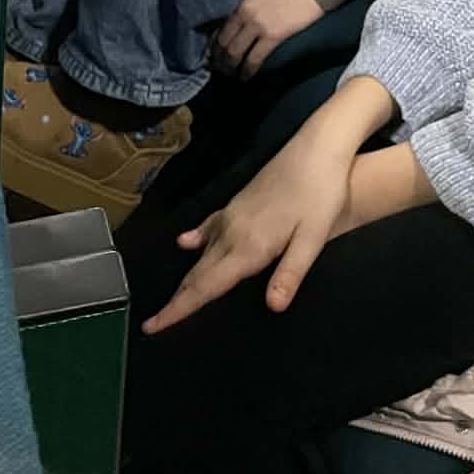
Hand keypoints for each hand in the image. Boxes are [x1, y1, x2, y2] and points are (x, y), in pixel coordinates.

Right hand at [141, 122, 357, 334]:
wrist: (318, 147)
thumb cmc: (321, 193)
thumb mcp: (313, 237)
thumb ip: (290, 273)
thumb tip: (272, 307)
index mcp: (248, 246)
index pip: (206, 286)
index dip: (178, 309)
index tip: (152, 326)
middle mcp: (233, 232)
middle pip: (198, 273)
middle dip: (176, 299)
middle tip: (153, 323)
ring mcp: (234, 214)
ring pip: (202, 253)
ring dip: (187, 277)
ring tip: (171, 298)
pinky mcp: (240, 201)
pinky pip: (210, 226)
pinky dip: (196, 239)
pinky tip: (185, 243)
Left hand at [215, 0, 324, 78]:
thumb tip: (244, 9)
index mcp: (241, 1)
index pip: (219, 28)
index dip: (213, 44)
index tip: (212, 53)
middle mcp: (244, 15)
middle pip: (223, 43)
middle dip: (219, 59)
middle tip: (219, 69)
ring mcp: (257, 26)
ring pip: (234, 53)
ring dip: (230, 68)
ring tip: (231, 75)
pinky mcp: (273, 36)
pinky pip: (254, 58)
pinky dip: (247, 70)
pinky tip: (246, 77)